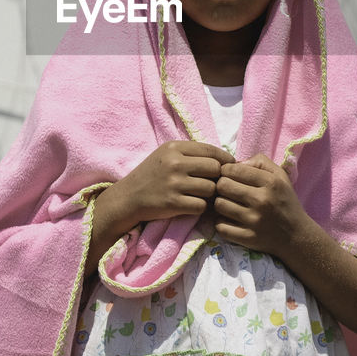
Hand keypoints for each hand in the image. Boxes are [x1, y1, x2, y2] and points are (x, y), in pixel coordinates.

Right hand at [104, 140, 233, 227]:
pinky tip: (192, 205)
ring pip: (211, 188)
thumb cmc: (152, 175)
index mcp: (174, 148)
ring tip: (200, 195)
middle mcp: (175, 163)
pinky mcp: (173, 203)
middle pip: (215, 169)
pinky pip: (201, 206)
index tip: (229, 167)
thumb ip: (191, 154)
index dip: (225, 159)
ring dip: (209, 194)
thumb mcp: (167, 155)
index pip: (211, 150)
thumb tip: (225, 159)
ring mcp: (174, 183)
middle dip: (217, 177)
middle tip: (213, 183)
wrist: (128, 197)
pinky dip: (200, 207)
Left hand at [212, 153, 308, 258]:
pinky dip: (221, 223)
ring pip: (219, 205)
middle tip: (228, 191)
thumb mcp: (281, 176)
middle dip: (221, 186)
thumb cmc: (285, 202)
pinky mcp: (248, 238)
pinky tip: (230, 220)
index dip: (226, 170)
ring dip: (221, 204)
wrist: (297, 236)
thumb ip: (260, 162)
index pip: (233, 169)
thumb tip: (235, 163)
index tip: (229, 176)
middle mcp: (262, 200)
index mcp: (271, 182)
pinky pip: (220, 226)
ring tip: (229, 205)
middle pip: (222, 186)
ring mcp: (255, 221)